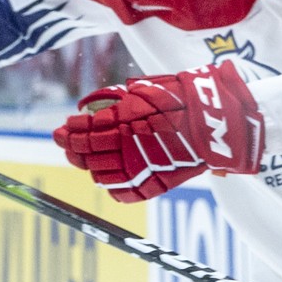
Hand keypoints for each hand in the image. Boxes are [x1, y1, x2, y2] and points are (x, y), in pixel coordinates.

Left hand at [53, 61, 263, 202]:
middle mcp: (128, 146)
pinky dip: (113, 186)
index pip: (84, 131)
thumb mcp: (145, 88)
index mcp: (124, 121)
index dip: (68, 132)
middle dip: (72, 148)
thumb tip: (86, 107)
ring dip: (91, 166)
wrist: (219, 122)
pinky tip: (109, 178)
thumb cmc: (184, 98)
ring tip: (88, 159)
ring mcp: (141, 167)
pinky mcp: (155, 184)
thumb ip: (115, 99)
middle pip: (87, 154)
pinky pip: (124, 192)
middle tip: (65, 142)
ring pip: (101, 175)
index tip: (61, 129)